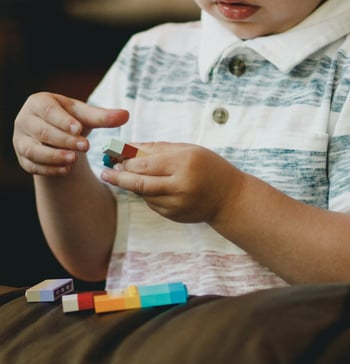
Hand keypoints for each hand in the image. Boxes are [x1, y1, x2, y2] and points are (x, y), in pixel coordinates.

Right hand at [13, 92, 128, 175]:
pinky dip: (49, 169)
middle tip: (84, 146)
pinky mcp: (23, 158)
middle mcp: (25, 120)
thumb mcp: (86, 117)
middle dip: (64, 140)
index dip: (63, 120)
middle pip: (42, 131)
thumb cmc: (71, 121)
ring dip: (54, 156)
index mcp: (39, 103)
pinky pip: (32, 165)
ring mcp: (21, 140)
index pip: (48, 111)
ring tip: (73, 160)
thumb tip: (126, 115)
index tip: (79, 128)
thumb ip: (104, 117)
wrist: (56, 136)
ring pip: (33, 150)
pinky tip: (66, 170)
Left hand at [101, 142, 244, 223]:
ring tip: (127, 176)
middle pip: (139, 183)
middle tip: (106, 172)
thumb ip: (157, 148)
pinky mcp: (174, 216)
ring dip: (133, 185)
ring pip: (143, 195)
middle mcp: (180, 185)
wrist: (229, 198)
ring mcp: (177, 204)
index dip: (125, 161)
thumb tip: (128, 147)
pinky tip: (152, 187)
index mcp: (184, 163)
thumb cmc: (208, 167)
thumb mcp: (188, 150)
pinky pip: (152, 204)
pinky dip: (147, 195)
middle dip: (119, 177)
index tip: (113, 156)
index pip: (145, 163)